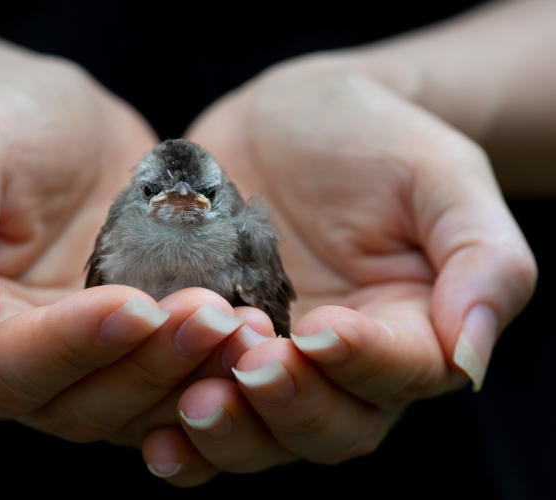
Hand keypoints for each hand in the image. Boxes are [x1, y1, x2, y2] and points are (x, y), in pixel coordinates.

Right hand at [0, 57, 268, 445]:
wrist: (58, 127)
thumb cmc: (2, 125)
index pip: (7, 366)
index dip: (74, 344)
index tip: (138, 305)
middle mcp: (6, 369)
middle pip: (76, 402)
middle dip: (150, 364)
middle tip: (218, 318)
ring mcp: (70, 371)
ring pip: (129, 409)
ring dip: (192, 378)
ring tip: (248, 329)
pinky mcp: (123, 359)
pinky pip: (164, 390)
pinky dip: (208, 374)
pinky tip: (252, 338)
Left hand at [139, 57, 536, 485]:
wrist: (289, 120)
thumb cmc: (375, 138)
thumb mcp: (441, 175)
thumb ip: (482, 260)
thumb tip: (472, 359)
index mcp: (410, 332)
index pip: (398, 373)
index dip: (362, 362)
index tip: (323, 330)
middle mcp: (341, 368)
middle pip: (327, 426)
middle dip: (289, 406)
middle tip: (251, 369)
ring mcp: (272, 364)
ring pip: (261, 435)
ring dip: (229, 430)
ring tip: (193, 402)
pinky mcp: (210, 352)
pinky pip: (196, 407)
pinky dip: (178, 431)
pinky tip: (154, 432)